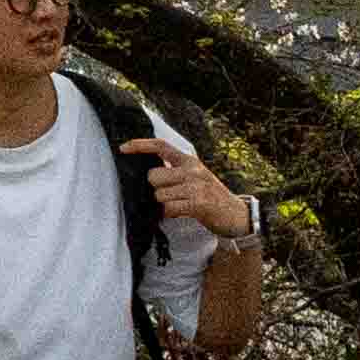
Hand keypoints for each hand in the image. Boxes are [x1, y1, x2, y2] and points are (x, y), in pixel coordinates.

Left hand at [141, 143, 263, 247]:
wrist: (236, 215)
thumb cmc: (210, 197)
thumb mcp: (195, 177)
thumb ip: (175, 172)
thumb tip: (148, 175)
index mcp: (189, 161)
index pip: (161, 146)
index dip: (140, 145)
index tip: (123, 148)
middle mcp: (192, 170)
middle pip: (153, 176)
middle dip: (155, 189)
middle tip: (169, 196)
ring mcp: (196, 186)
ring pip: (159, 195)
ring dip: (164, 204)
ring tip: (179, 206)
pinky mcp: (198, 203)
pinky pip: (170, 208)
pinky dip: (169, 213)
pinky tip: (179, 213)